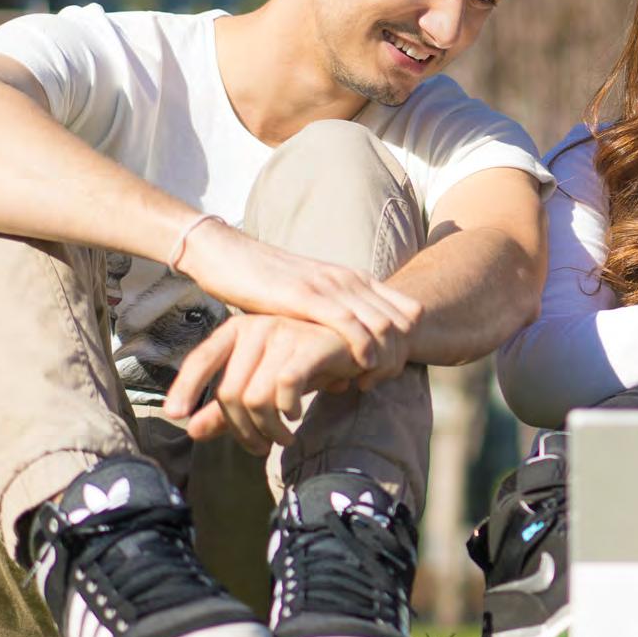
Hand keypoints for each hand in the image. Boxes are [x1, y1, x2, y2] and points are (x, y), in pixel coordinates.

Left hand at [163, 314, 361, 454]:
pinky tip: (296, 416)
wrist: (358, 347)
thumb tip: (193, 431)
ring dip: (269, 429)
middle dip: (243, 430)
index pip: (201, 359)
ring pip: (256, 396)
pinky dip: (288, 410)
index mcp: (238, 331)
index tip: (175, 416)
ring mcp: (284, 333)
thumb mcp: (263, 385)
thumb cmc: (306, 363)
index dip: (185, 387)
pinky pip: (286, 387)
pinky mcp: (310, 345)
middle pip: (230, 392)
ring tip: (282, 438)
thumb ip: (228, 407)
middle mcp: (257, 327)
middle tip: (261, 447)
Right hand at [175, 217, 420, 386]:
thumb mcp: (314, 297)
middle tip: (386, 381)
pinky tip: (360, 368)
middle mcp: (350, 280)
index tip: (394, 368)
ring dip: (386, 358)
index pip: (409, 310)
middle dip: (402, 355)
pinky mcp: (306, 296)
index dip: (410, 341)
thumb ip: (336, 315)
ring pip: (383, 324)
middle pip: (404, 322)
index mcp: (356, 279)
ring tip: (372, 381)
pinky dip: (361, 348)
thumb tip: (351, 351)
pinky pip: (348, 323)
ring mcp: (330, 286)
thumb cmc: (267, 282)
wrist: (227, 255)